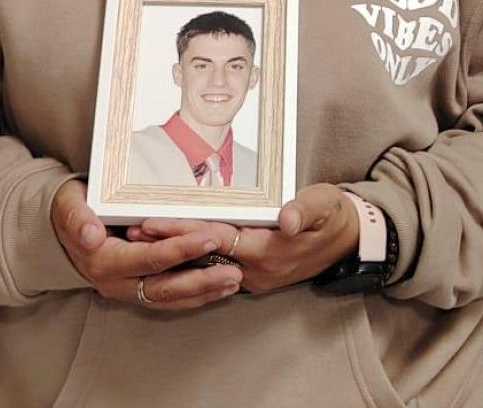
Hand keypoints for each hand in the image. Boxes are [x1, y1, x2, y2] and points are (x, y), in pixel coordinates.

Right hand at [51, 179, 241, 309]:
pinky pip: (169, 299)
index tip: (210, 238)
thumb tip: (90, 234)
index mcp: (103, 262)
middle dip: (202, 281)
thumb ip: (78, 218)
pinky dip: (195, 296)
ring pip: (170, 299)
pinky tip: (218, 289)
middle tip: (234, 272)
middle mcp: (116, 283)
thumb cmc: (71, 210)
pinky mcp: (137, 291)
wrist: (61, 230)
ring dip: (204, 293)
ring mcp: (127, 291)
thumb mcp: (69, 206)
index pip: (150, 259)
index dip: (181, 250)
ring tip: (234, 282)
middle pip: (165, 287)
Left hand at [130, 183, 359, 294]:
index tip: (152, 222)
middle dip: (167, 245)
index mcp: (270, 252)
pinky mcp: (254, 274)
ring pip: (206, 265)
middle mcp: (257, 271)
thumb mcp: (325, 205)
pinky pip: (216, 268)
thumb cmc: (334, 216)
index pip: (216, 240)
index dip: (183, 231)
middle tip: (131, 232)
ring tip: (141, 239)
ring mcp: (255, 277)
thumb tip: (286, 221)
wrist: (351, 242)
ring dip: (175, 254)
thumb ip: (304, 210)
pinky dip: (192, 259)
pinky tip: (171, 250)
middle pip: (202, 257)